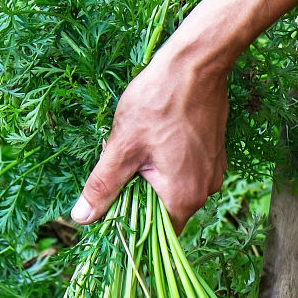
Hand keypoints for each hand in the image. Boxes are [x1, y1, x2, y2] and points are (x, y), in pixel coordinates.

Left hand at [70, 47, 228, 233]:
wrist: (197, 63)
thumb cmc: (158, 102)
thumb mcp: (122, 146)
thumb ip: (103, 186)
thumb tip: (81, 218)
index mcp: (183, 197)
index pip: (156, 233)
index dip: (132, 225)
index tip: (113, 208)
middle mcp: (205, 191)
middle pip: (165, 211)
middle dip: (140, 195)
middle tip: (122, 165)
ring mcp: (213, 171)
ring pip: (176, 189)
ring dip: (154, 178)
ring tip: (139, 147)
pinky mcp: (215, 154)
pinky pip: (188, 172)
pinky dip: (170, 164)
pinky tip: (157, 139)